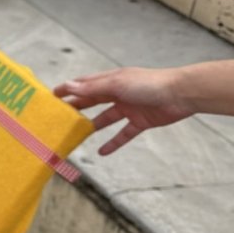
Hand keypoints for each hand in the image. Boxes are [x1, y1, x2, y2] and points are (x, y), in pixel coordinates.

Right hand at [54, 66, 191, 154]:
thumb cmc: (149, 84)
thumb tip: (69, 86)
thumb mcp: (117, 85)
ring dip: (92, 126)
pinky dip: (113, 142)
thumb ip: (92, 87)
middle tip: (60, 117)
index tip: (53, 95)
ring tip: (76, 136)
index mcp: (112, 80)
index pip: (85, 84)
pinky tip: (102, 152)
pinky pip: (123, 133)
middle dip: (77, 108)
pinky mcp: (140, 121)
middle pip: (93, 101)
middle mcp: (118, 93)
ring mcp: (129, 108)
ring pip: (105, 118)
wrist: (180, 94)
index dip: (70, 89)